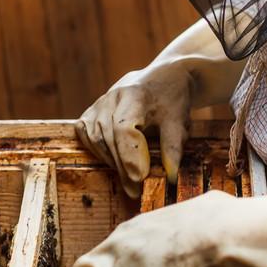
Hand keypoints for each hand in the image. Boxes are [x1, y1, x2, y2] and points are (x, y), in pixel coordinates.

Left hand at [31, 174, 266, 266]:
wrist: (228, 232)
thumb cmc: (222, 218)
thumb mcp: (198, 211)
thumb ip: (186, 224)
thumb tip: (203, 217)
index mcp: (142, 227)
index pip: (112, 247)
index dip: (99, 260)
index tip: (87, 265)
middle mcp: (126, 241)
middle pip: (93, 261)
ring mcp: (124, 262)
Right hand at [76, 62, 192, 197]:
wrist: (164, 76)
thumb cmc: (173, 99)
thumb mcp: (179, 121)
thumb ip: (173, 147)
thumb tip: (169, 176)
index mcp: (135, 94)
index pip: (124, 128)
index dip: (128, 155)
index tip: (140, 177)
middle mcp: (112, 96)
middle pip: (109, 136)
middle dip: (121, 166)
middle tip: (135, 190)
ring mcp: (99, 102)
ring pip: (95, 137)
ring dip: (110, 161)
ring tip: (127, 181)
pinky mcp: (92, 109)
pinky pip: (86, 133)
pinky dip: (97, 150)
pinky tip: (111, 162)